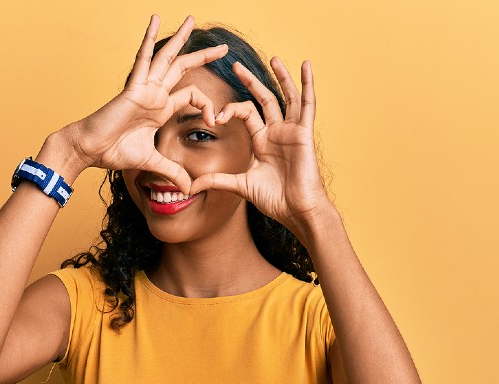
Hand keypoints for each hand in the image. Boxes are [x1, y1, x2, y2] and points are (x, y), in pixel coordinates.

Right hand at [64, 15, 227, 192]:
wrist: (90, 149)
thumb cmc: (113, 152)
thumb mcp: (152, 162)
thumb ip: (172, 171)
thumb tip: (189, 188)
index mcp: (160, 108)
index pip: (191, 96)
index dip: (208, 106)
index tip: (215, 122)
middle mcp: (154, 93)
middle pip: (184, 68)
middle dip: (204, 56)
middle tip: (223, 46)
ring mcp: (144, 87)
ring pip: (168, 57)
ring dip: (181, 39)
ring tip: (193, 20)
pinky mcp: (133, 87)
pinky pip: (143, 58)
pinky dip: (149, 38)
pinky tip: (155, 20)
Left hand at [189, 58, 333, 238]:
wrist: (297, 210)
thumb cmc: (274, 200)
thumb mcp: (240, 186)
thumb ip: (216, 181)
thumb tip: (189, 187)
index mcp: (262, 141)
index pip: (245, 113)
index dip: (229, 110)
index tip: (216, 117)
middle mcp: (276, 132)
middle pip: (263, 98)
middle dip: (249, 81)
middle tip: (235, 64)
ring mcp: (291, 130)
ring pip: (286, 96)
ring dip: (280, 76)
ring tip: (273, 57)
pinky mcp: (304, 132)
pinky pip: (308, 104)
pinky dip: (308, 84)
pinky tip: (305, 66)